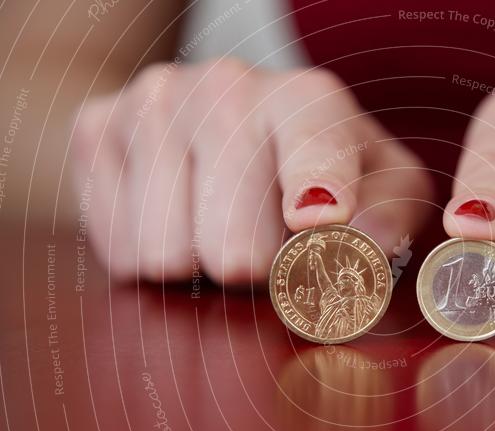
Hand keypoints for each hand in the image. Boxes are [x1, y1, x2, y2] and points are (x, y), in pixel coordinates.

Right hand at [70, 58, 431, 283]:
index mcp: (309, 98)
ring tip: (219, 230)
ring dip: (200, 265)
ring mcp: (155, 103)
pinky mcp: (96, 127)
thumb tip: (364, 241)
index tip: (314, 220)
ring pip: (167, 255)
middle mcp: (227, 87)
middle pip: (235, 248)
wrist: (228, 117)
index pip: (312, 151)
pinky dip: (151, 254)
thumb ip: (390, 211)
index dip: (314, 192)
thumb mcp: (380, 182)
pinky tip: (178, 219)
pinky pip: (119, 248)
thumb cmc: (319, 165)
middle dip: (255, 271)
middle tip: (265, 251)